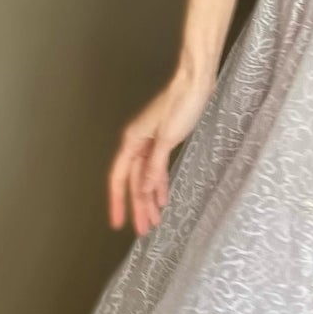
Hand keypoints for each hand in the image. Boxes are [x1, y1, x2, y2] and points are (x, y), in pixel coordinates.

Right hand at [107, 61, 216, 236]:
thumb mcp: (167, 138)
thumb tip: (144, 190)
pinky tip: (163, 198)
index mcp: (132, 141)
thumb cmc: (181, 104)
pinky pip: (157, 169)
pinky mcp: (164, 141)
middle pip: (134, 182)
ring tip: (154, 221)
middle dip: (138, 207)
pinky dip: (160, 184)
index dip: (117, 202)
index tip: (117, 223)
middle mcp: (137, 143)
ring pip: (146, 178)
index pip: (119, 178)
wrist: (195, 82)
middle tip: (143, 230)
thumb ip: (154, 166)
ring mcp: (150, 143)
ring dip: (150, 199)